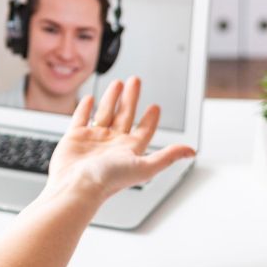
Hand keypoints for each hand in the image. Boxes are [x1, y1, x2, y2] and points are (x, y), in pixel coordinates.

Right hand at [45, 77, 195, 202]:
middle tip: (135, 81)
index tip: (155, 107)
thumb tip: (191, 151)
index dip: (150, 119)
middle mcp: (112, 143)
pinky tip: (90, 99)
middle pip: (125, 115)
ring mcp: (94, 139)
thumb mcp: (144, 167)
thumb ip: (167, 156)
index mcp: (129, 150)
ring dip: (112, 98)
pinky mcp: (75, 136)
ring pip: (105, 113)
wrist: (77, 185)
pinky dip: (85, 107)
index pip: (144, 130)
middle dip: (131, 98)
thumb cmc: (108, 180)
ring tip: (117, 83)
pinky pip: (81, 118)